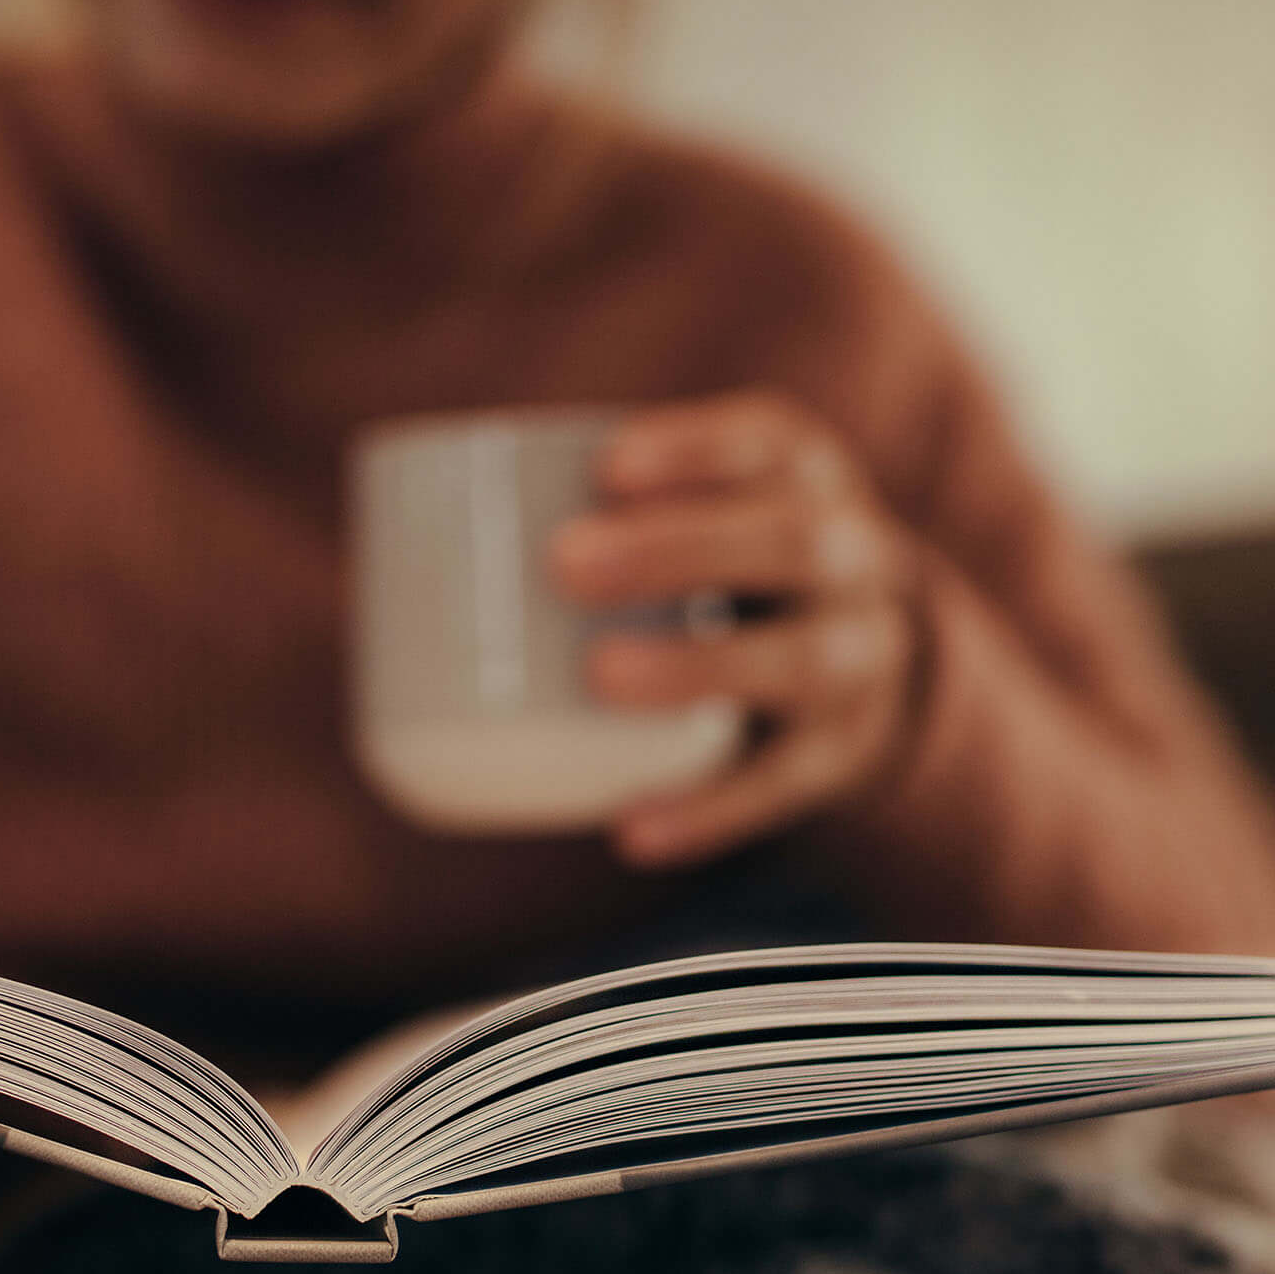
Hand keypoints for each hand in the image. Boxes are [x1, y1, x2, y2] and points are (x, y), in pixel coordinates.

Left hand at [552, 389, 921, 868]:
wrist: (872, 661)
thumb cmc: (733, 567)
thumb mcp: (713, 511)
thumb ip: (612, 512)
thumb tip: (403, 549)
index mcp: (807, 477)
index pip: (768, 442)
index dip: (695, 449)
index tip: (606, 467)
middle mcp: (856, 557)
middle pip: (788, 542)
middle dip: (680, 548)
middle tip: (567, 564)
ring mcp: (863, 658)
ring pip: (802, 661)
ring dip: (699, 666)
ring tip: (602, 676)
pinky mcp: (845, 752)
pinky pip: (784, 785)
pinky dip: (709, 810)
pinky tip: (634, 831)